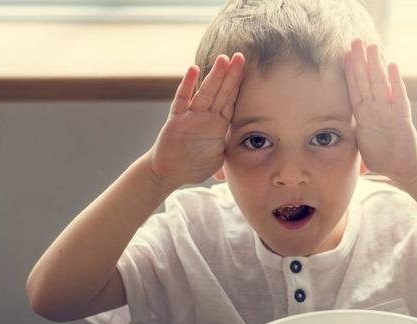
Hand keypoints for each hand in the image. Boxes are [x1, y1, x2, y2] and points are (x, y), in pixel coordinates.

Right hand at [147, 53, 244, 187]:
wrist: (168, 174)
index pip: (231, 101)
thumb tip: (248, 149)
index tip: (247, 69)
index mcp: (218, 125)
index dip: (238, 85)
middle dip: (231, 75)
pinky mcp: (176, 121)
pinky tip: (193, 70)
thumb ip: (230, 148)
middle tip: (240, 56)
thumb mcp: (219, 159)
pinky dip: (187, 85)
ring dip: (214, 76)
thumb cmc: (193, 166)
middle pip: (221, 92)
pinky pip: (182, 100)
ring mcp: (191, 117)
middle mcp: (206, 117)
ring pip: (205, 93)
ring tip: (223, 59)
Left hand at [344, 38, 416, 187]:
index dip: (350, 72)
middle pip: (366, 80)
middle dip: (361, 61)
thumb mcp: (358, 145)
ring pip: (380, 84)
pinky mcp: (402, 117)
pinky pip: (398, 97)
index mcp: (364, 115)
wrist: (402, 169)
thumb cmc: (382, 158)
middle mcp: (376, 109)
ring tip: (372, 46)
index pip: (355, 89)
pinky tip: (392, 67)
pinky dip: (395, 82)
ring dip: (376, 65)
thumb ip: (348, 136)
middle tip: (356, 40)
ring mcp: (389, 111)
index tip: (344, 55)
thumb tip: (328, 139)